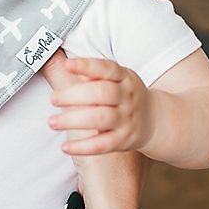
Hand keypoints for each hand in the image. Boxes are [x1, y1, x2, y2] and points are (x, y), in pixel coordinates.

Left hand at [40, 50, 148, 208]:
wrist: (155, 120)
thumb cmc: (124, 96)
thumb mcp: (115, 78)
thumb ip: (91, 73)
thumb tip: (59, 60)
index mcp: (124, 77)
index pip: (106, 68)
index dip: (87, 66)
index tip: (68, 65)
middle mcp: (127, 96)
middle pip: (102, 93)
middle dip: (74, 96)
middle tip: (53, 99)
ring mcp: (127, 119)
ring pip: (101, 118)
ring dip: (74, 120)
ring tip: (52, 122)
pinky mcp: (124, 140)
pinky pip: (103, 145)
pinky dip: (83, 147)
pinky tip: (65, 147)